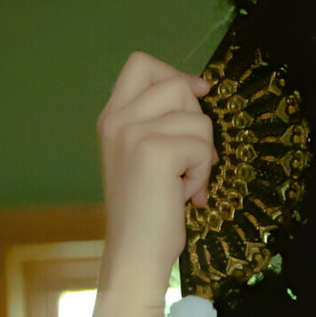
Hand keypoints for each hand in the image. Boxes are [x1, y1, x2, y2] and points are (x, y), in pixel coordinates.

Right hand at [95, 50, 215, 286]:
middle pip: (177, 85)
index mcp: (112, 117)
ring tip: (184, 183)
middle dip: (196, 123)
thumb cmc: (147, 211)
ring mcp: (134, 132)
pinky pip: (203, 147)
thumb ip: (160, 121)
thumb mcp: (145, 154)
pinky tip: (186, 195)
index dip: (175, 74)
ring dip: (203, 155)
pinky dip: (203, 175)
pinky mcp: (156, 151)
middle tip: (187, 161)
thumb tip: (201, 88)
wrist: (135, 253)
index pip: (142, 64)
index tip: (197, 96)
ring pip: (198, 118)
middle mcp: (117, 119)